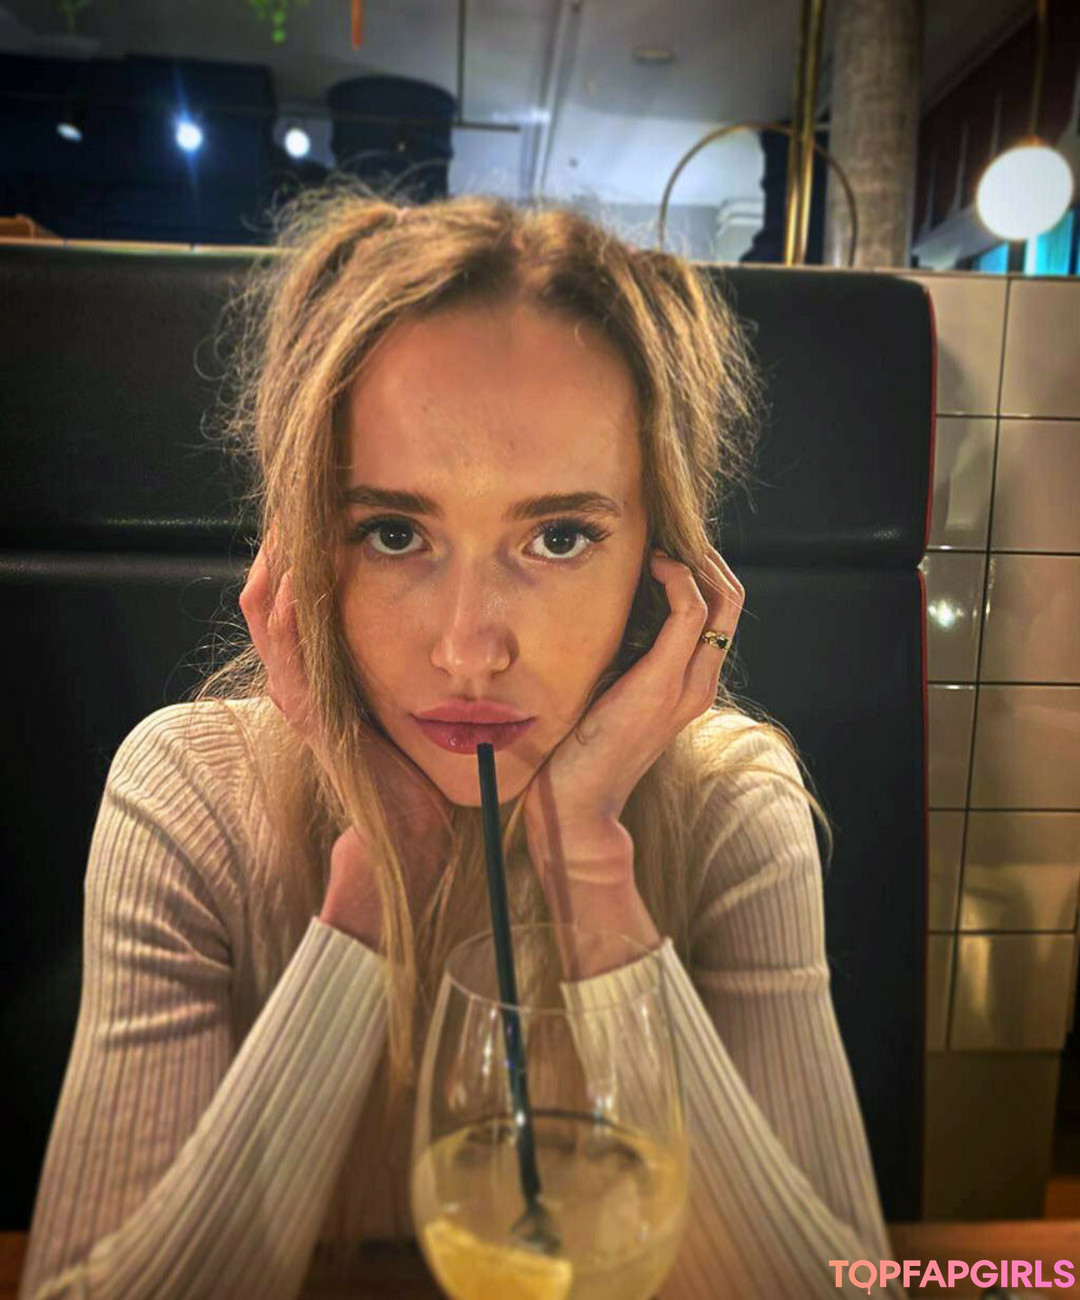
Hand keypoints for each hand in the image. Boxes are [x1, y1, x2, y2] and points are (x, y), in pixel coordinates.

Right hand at [239, 535, 452, 943]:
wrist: (419, 836)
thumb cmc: (427, 770)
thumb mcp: (418, 701)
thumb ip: (420, 662)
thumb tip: (457, 621)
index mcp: (329, 674)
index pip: (301, 599)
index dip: (305, 553)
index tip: (327, 506)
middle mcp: (308, 682)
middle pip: (276, 598)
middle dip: (285, 548)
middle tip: (300, 500)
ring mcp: (305, 701)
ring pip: (271, 619)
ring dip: (279, 568)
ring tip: (291, 522)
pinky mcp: (313, 720)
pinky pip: (289, 657)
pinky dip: (289, 615)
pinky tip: (297, 576)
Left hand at [523, 543, 743, 895]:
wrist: (578, 803)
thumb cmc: (581, 747)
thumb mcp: (608, 688)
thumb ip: (621, 653)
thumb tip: (609, 604)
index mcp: (688, 682)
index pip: (720, 609)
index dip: (701, 568)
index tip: (663, 544)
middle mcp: (699, 681)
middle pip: (731, 598)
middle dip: (705, 556)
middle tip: (666, 532)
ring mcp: (686, 685)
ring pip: (722, 600)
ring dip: (695, 560)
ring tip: (661, 542)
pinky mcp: (661, 684)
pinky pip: (690, 614)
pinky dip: (678, 580)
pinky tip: (653, 566)